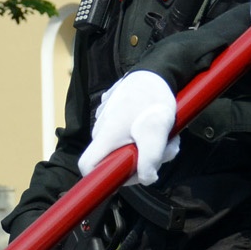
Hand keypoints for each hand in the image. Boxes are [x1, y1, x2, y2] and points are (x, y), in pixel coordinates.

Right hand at [79, 70, 181, 184]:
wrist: (156, 71)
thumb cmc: (153, 99)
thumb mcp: (157, 130)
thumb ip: (150, 157)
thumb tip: (147, 178)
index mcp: (105, 135)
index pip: (87, 166)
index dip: (103, 177)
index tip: (130, 173)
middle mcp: (101, 129)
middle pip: (113, 159)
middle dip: (139, 160)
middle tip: (163, 148)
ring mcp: (107, 120)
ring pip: (124, 147)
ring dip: (145, 146)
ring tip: (163, 133)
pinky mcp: (116, 115)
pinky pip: (127, 134)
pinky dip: (143, 134)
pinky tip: (154, 124)